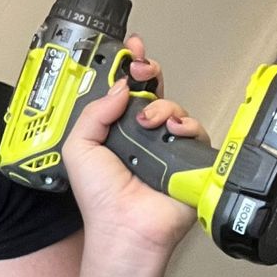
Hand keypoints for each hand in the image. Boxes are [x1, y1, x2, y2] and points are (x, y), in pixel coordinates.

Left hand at [63, 35, 209, 264]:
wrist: (124, 227)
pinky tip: (171, 130)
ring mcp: (167, 146)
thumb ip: (93, 114)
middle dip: (150, 71)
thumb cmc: (100, 199)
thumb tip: (119, 88)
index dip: (129, 68)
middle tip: (143, 66)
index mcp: (115, 132)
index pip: (124, 93)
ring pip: (174, 108)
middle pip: (153, 92)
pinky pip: (197, 131)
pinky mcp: (190, 159)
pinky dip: (186, 125)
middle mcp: (142, 136)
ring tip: (146, 121)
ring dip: (162, 105)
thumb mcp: (79, 149)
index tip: (129, 49)